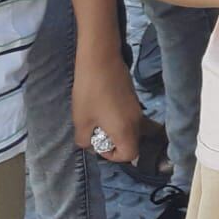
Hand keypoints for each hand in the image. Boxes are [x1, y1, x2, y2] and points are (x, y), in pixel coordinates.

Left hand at [70, 50, 141, 165]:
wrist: (101, 61)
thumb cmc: (90, 93)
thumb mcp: (80, 121)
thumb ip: (84, 139)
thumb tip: (90, 143)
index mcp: (125, 130)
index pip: (130, 154)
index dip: (114, 156)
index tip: (98, 145)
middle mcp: (136, 121)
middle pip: (132, 142)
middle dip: (115, 144)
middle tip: (96, 134)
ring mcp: (137, 109)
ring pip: (131, 130)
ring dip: (116, 131)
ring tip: (98, 121)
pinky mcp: (134, 99)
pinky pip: (130, 118)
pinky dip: (118, 120)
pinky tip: (103, 108)